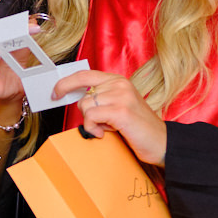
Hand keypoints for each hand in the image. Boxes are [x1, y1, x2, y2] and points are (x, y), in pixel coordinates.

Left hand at [53, 71, 167, 165]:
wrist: (162, 143)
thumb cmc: (138, 128)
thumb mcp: (118, 106)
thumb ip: (101, 98)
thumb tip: (76, 99)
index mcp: (118, 80)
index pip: (84, 75)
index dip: (66, 83)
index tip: (55, 93)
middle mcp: (119, 84)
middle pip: (83, 96)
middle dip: (86, 114)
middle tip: (100, 125)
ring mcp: (121, 96)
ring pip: (85, 107)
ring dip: (92, 123)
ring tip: (109, 128)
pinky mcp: (121, 111)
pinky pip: (90, 117)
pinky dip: (93, 128)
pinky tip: (105, 133)